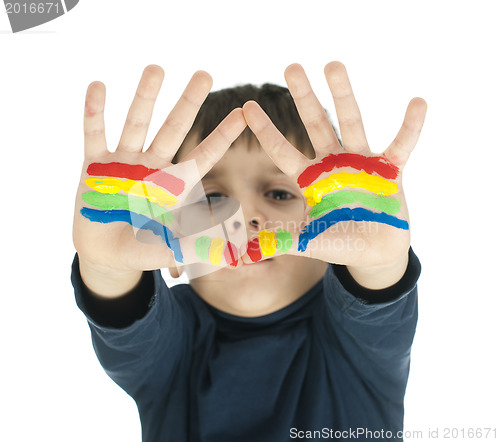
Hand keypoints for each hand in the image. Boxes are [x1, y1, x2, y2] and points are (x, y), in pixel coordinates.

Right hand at [73, 65, 246, 277]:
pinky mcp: (93, 165)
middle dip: (188, 103)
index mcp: (174, 185)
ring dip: (146, 97)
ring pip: (137, 123)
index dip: (222, 136)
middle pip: (174, 129)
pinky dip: (95, 112)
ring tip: (157, 68)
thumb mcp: (167, 250)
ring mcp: (123, 163)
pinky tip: (99, 86)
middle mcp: (152, 167)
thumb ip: (192, 249)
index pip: (203, 156)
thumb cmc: (141, 249)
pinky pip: (94, 134)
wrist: (105, 253)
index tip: (243, 113)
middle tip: (205, 74)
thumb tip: (227, 254)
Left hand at [243, 62, 425, 272]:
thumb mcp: (308, 241)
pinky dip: (410, 127)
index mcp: (310, 179)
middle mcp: (333, 163)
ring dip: (343, 94)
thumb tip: (245, 253)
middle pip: (316, 124)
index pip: (283, 151)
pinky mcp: (390, 170)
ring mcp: (361, 163)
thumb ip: (282, 241)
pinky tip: (417, 102)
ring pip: (352, 122)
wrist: (374, 251)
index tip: (247, 107)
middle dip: (304, 97)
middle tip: (291, 66)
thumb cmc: (339, 242)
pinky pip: (402, 144)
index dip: (266, 131)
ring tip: (332, 64)